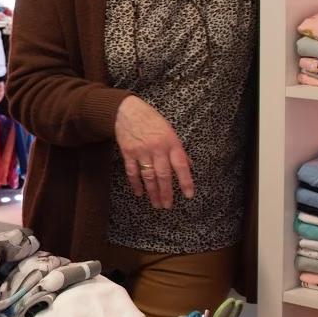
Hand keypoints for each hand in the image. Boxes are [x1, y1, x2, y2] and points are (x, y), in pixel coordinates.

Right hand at [115, 95, 194, 209]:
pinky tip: (139, 193)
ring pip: (148, 176)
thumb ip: (178, 150)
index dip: (186, 181)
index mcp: (171, 143)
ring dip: (152, 192)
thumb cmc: (152, 120)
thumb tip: (188, 165)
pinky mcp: (128, 152)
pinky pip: (132, 172)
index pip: (181, 165)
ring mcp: (142, 151)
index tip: (189, 195)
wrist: (128, 110)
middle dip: (166, 192)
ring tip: (156, 204)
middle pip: (163, 175)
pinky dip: (135, 184)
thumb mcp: (170, 131)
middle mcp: (157, 148)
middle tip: (168, 205)